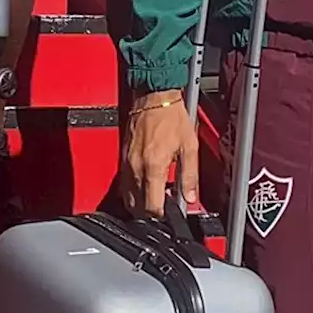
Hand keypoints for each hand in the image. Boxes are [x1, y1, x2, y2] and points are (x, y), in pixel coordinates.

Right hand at [122, 94, 200, 218]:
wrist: (154, 98)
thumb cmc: (171, 117)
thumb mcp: (189, 146)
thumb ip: (190, 175)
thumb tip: (190, 196)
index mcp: (153, 166)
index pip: (151, 205)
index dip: (160, 215)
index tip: (168, 215)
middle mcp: (137, 167)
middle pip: (137, 205)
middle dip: (149, 212)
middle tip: (162, 209)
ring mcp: (127, 163)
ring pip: (127, 196)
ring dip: (139, 203)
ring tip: (153, 202)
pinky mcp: (123, 158)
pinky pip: (124, 183)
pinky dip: (132, 191)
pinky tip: (143, 189)